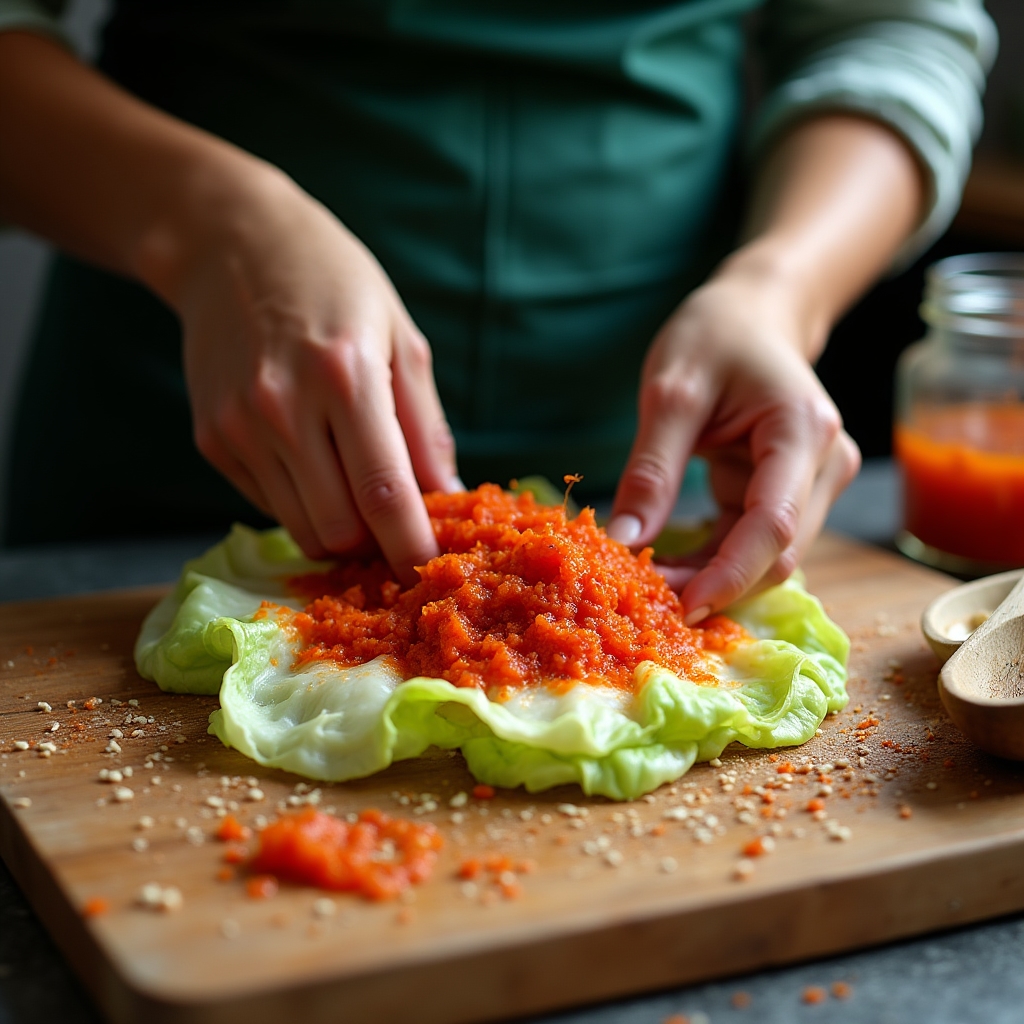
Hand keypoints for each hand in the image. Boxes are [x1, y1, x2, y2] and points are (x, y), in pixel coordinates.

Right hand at [167, 168, 459, 582]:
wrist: (229, 245)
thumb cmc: (334, 284)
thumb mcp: (400, 338)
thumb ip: (425, 426)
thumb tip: (448, 498)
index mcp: (345, 377)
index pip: (383, 493)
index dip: (410, 545)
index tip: (429, 571)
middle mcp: (284, 408)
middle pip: (339, 529)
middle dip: (375, 542)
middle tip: (396, 520)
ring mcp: (239, 427)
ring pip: (301, 528)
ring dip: (338, 526)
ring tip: (355, 485)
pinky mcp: (212, 439)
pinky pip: (269, 505)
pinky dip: (301, 500)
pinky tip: (310, 454)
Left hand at [606, 265, 859, 621]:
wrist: (753, 315)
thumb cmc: (714, 335)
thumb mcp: (670, 392)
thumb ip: (651, 469)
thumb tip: (624, 542)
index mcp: (802, 431)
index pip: (774, 524)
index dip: (730, 574)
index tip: (681, 608)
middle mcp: (824, 464)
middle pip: (778, 552)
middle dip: (714, 583)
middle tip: (644, 597)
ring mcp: (813, 483)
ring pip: (768, 557)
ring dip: (710, 578)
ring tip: (648, 580)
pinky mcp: (791, 493)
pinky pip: (753, 543)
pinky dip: (713, 561)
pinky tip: (669, 564)